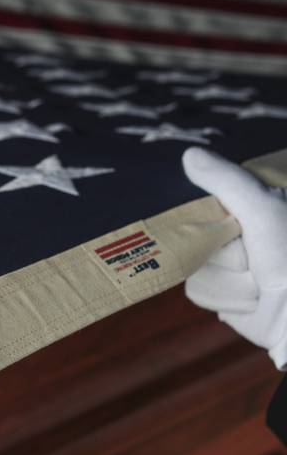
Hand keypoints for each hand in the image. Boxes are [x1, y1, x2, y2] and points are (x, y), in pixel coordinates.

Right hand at [182, 147, 286, 368]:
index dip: (201, 208)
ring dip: (227, 279)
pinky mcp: (222, 295)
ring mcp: (228, 267)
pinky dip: (225, 298)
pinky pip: (198, 290)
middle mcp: (238, 235)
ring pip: (193, 265)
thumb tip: (189, 154)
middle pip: (191, 233)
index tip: (215, 217)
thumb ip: (227, 182)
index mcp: (252, 209)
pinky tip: (251, 300)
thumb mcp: (264, 210)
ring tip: (257, 282)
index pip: (203, 198)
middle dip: (220, 248)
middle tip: (251, 256)